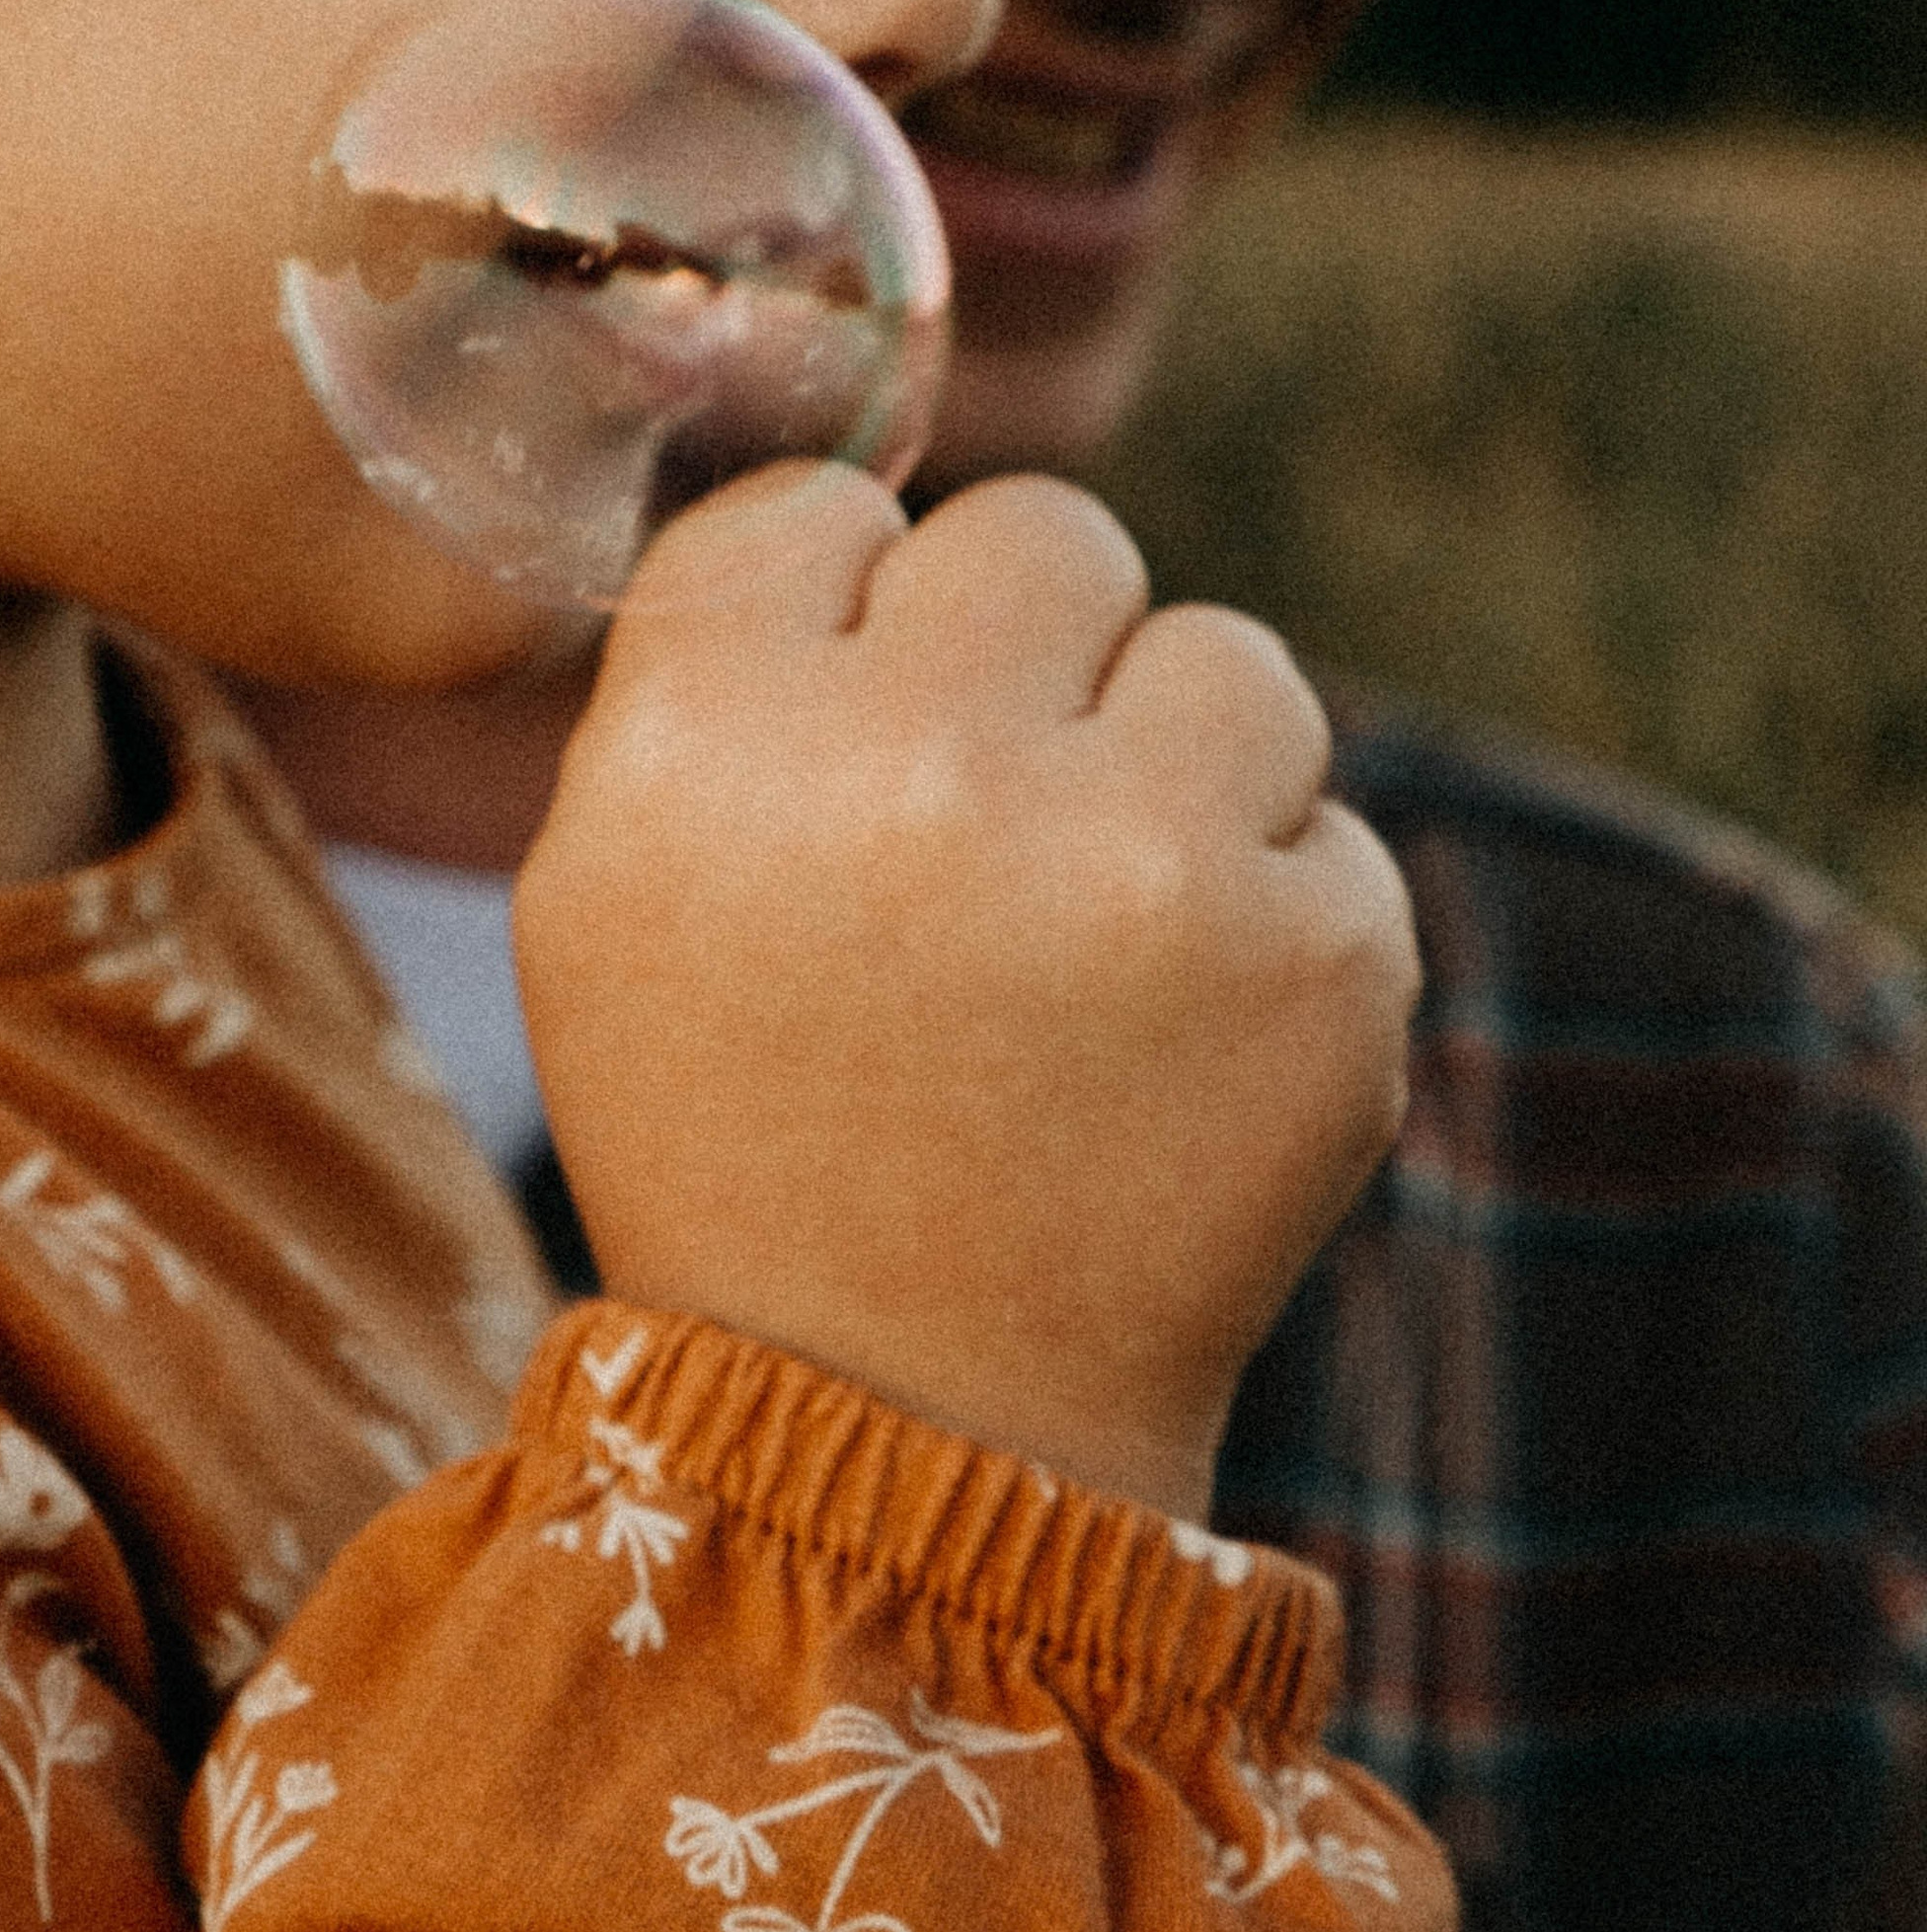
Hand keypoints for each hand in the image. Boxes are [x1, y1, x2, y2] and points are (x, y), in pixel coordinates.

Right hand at [511, 463, 1416, 1519]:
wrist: (909, 1422)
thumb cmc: (741, 1124)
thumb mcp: (606, 885)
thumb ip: (716, 670)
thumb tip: (871, 512)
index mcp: (708, 735)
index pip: (827, 508)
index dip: (847, 622)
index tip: (848, 741)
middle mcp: (920, 769)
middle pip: (1047, 535)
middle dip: (1032, 661)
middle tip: (992, 827)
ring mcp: (1141, 863)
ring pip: (1226, 654)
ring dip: (1175, 768)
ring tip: (1096, 937)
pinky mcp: (1326, 956)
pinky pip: (1326, 819)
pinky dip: (1268, 914)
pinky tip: (1177, 1037)